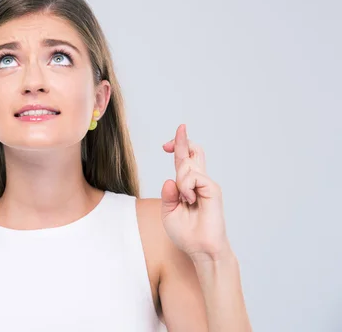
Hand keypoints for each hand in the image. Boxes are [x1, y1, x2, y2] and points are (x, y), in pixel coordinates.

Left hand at [160, 124, 230, 261]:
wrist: (201, 249)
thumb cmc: (186, 233)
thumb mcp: (169, 212)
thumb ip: (167, 195)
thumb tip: (169, 179)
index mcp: (188, 186)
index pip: (184, 161)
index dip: (178, 147)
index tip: (166, 144)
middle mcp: (199, 182)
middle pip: (192, 153)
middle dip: (182, 140)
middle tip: (177, 132)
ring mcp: (207, 184)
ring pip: (187, 166)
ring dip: (180, 180)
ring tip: (185, 199)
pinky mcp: (213, 189)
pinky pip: (193, 177)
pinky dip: (186, 187)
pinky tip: (190, 200)